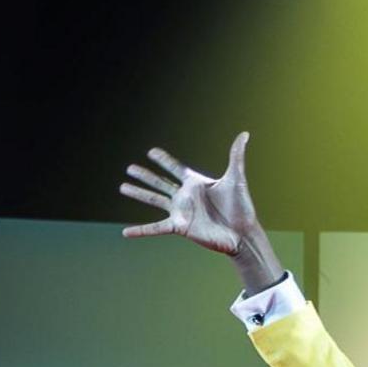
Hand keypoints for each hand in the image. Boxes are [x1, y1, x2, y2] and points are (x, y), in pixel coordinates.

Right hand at [118, 135, 285, 287]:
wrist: (242, 232)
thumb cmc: (241, 207)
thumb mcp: (236, 178)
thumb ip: (236, 156)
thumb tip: (244, 133)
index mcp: (196, 183)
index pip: (175, 168)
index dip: (164, 160)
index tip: (151, 151)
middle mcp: (186, 196)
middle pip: (160, 182)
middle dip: (145, 175)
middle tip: (129, 168)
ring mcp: (181, 211)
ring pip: (154, 200)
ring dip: (138, 194)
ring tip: (122, 187)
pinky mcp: (180, 227)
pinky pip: (155, 228)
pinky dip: (140, 230)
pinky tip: (126, 233)